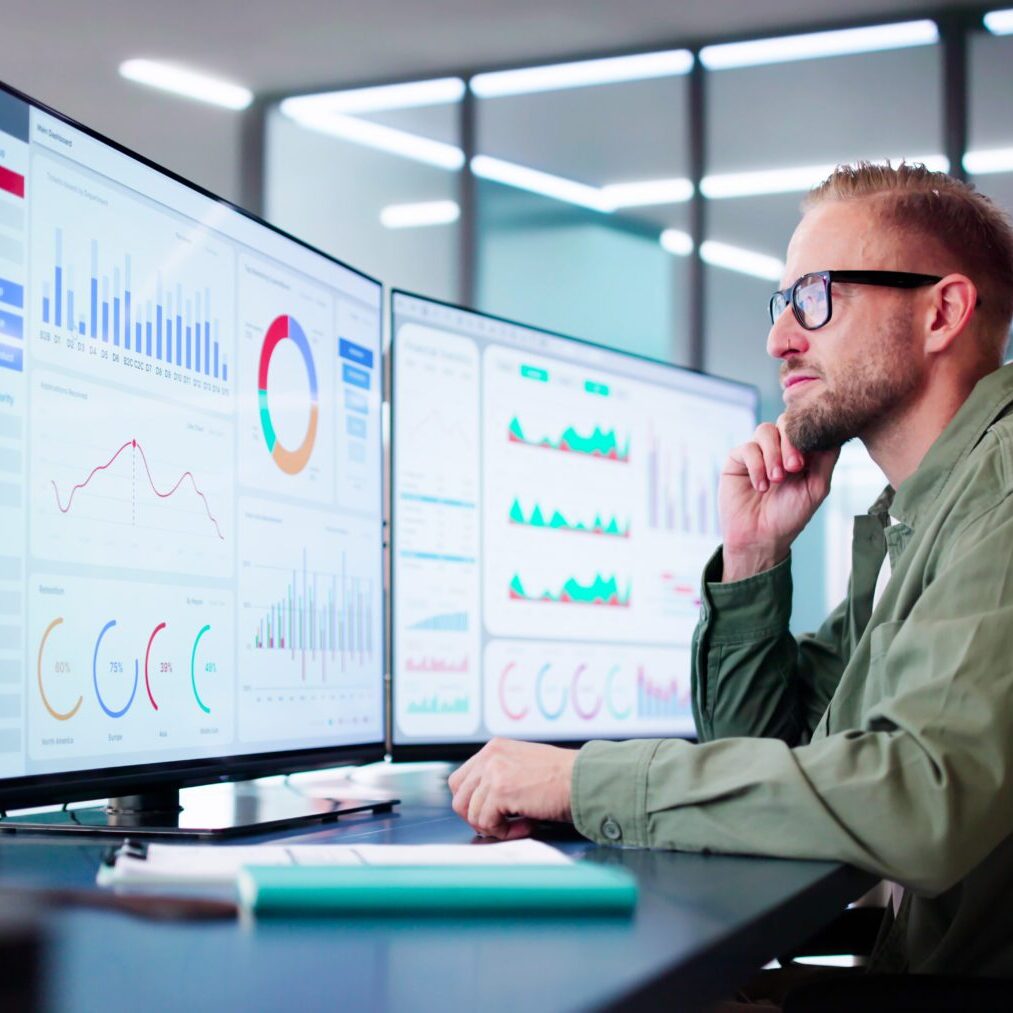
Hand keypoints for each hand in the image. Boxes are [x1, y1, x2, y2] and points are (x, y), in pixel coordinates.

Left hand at [448, 738, 577, 839]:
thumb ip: (501, 775)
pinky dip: (505, 832)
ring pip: (471, 813)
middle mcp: (490, 756)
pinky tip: (527, 824)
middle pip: (459, 796)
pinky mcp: (499, 790)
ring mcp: (492, 772)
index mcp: (495, 748)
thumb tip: (485, 801)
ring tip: (520, 823)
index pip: (461, 779)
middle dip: (477, 816)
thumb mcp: (524, 764)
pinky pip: (486, 823)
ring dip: (495, 826)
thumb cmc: (564, 777)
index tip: (494, 812)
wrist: (584, 779)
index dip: (474, 802)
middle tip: (501, 822)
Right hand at [719, 417, 839, 581]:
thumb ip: (826, 458)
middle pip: (785, 422)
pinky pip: (747, 448)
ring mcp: (757, 452)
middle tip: (793, 468)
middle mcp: (778, 448)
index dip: (808, 435)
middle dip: (790, 444)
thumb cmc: (790, 516)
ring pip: (765, 431)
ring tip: (776, 480)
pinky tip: (761, 487)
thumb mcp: (816, 487)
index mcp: (800, 451)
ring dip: (773, 454)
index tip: (807, 460)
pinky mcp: (737, 459)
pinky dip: (756, 467)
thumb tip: (833, 431)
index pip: (805, 426)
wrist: (760, 537)